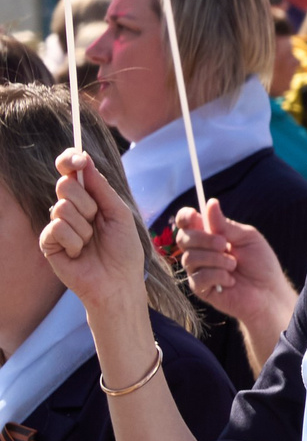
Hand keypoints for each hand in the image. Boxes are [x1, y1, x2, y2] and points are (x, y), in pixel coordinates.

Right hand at [39, 151, 145, 316]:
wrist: (118, 282)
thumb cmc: (124, 249)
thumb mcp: (118, 213)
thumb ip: (101, 188)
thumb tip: (84, 160)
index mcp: (89, 199)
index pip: (71, 172)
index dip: (70, 161)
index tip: (76, 159)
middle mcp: (70, 208)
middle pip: (65, 185)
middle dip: (87, 203)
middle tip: (97, 220)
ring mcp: (57, 225)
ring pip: (61, 207)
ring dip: (84, 227)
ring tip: (92, 242)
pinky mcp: (48, 243)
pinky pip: (56, 228)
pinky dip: (74, 241)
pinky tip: (79, 253)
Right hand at [174, 200, 289, 313]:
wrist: (269, 291)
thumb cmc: (261, 264)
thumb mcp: (248, 238)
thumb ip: (226, 225)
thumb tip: (210, 203)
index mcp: (209, 236)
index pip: (187, 223)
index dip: (185, 217)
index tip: (193, 214)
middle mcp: (200, 252)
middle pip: (183, 238)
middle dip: (204, 239)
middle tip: (225, 244)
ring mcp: (197, 270)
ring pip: (189, 258)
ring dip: (216, 259)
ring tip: (234, 265)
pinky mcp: (200, 288)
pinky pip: (198, 277)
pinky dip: (218, 275)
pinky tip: (231, 280)